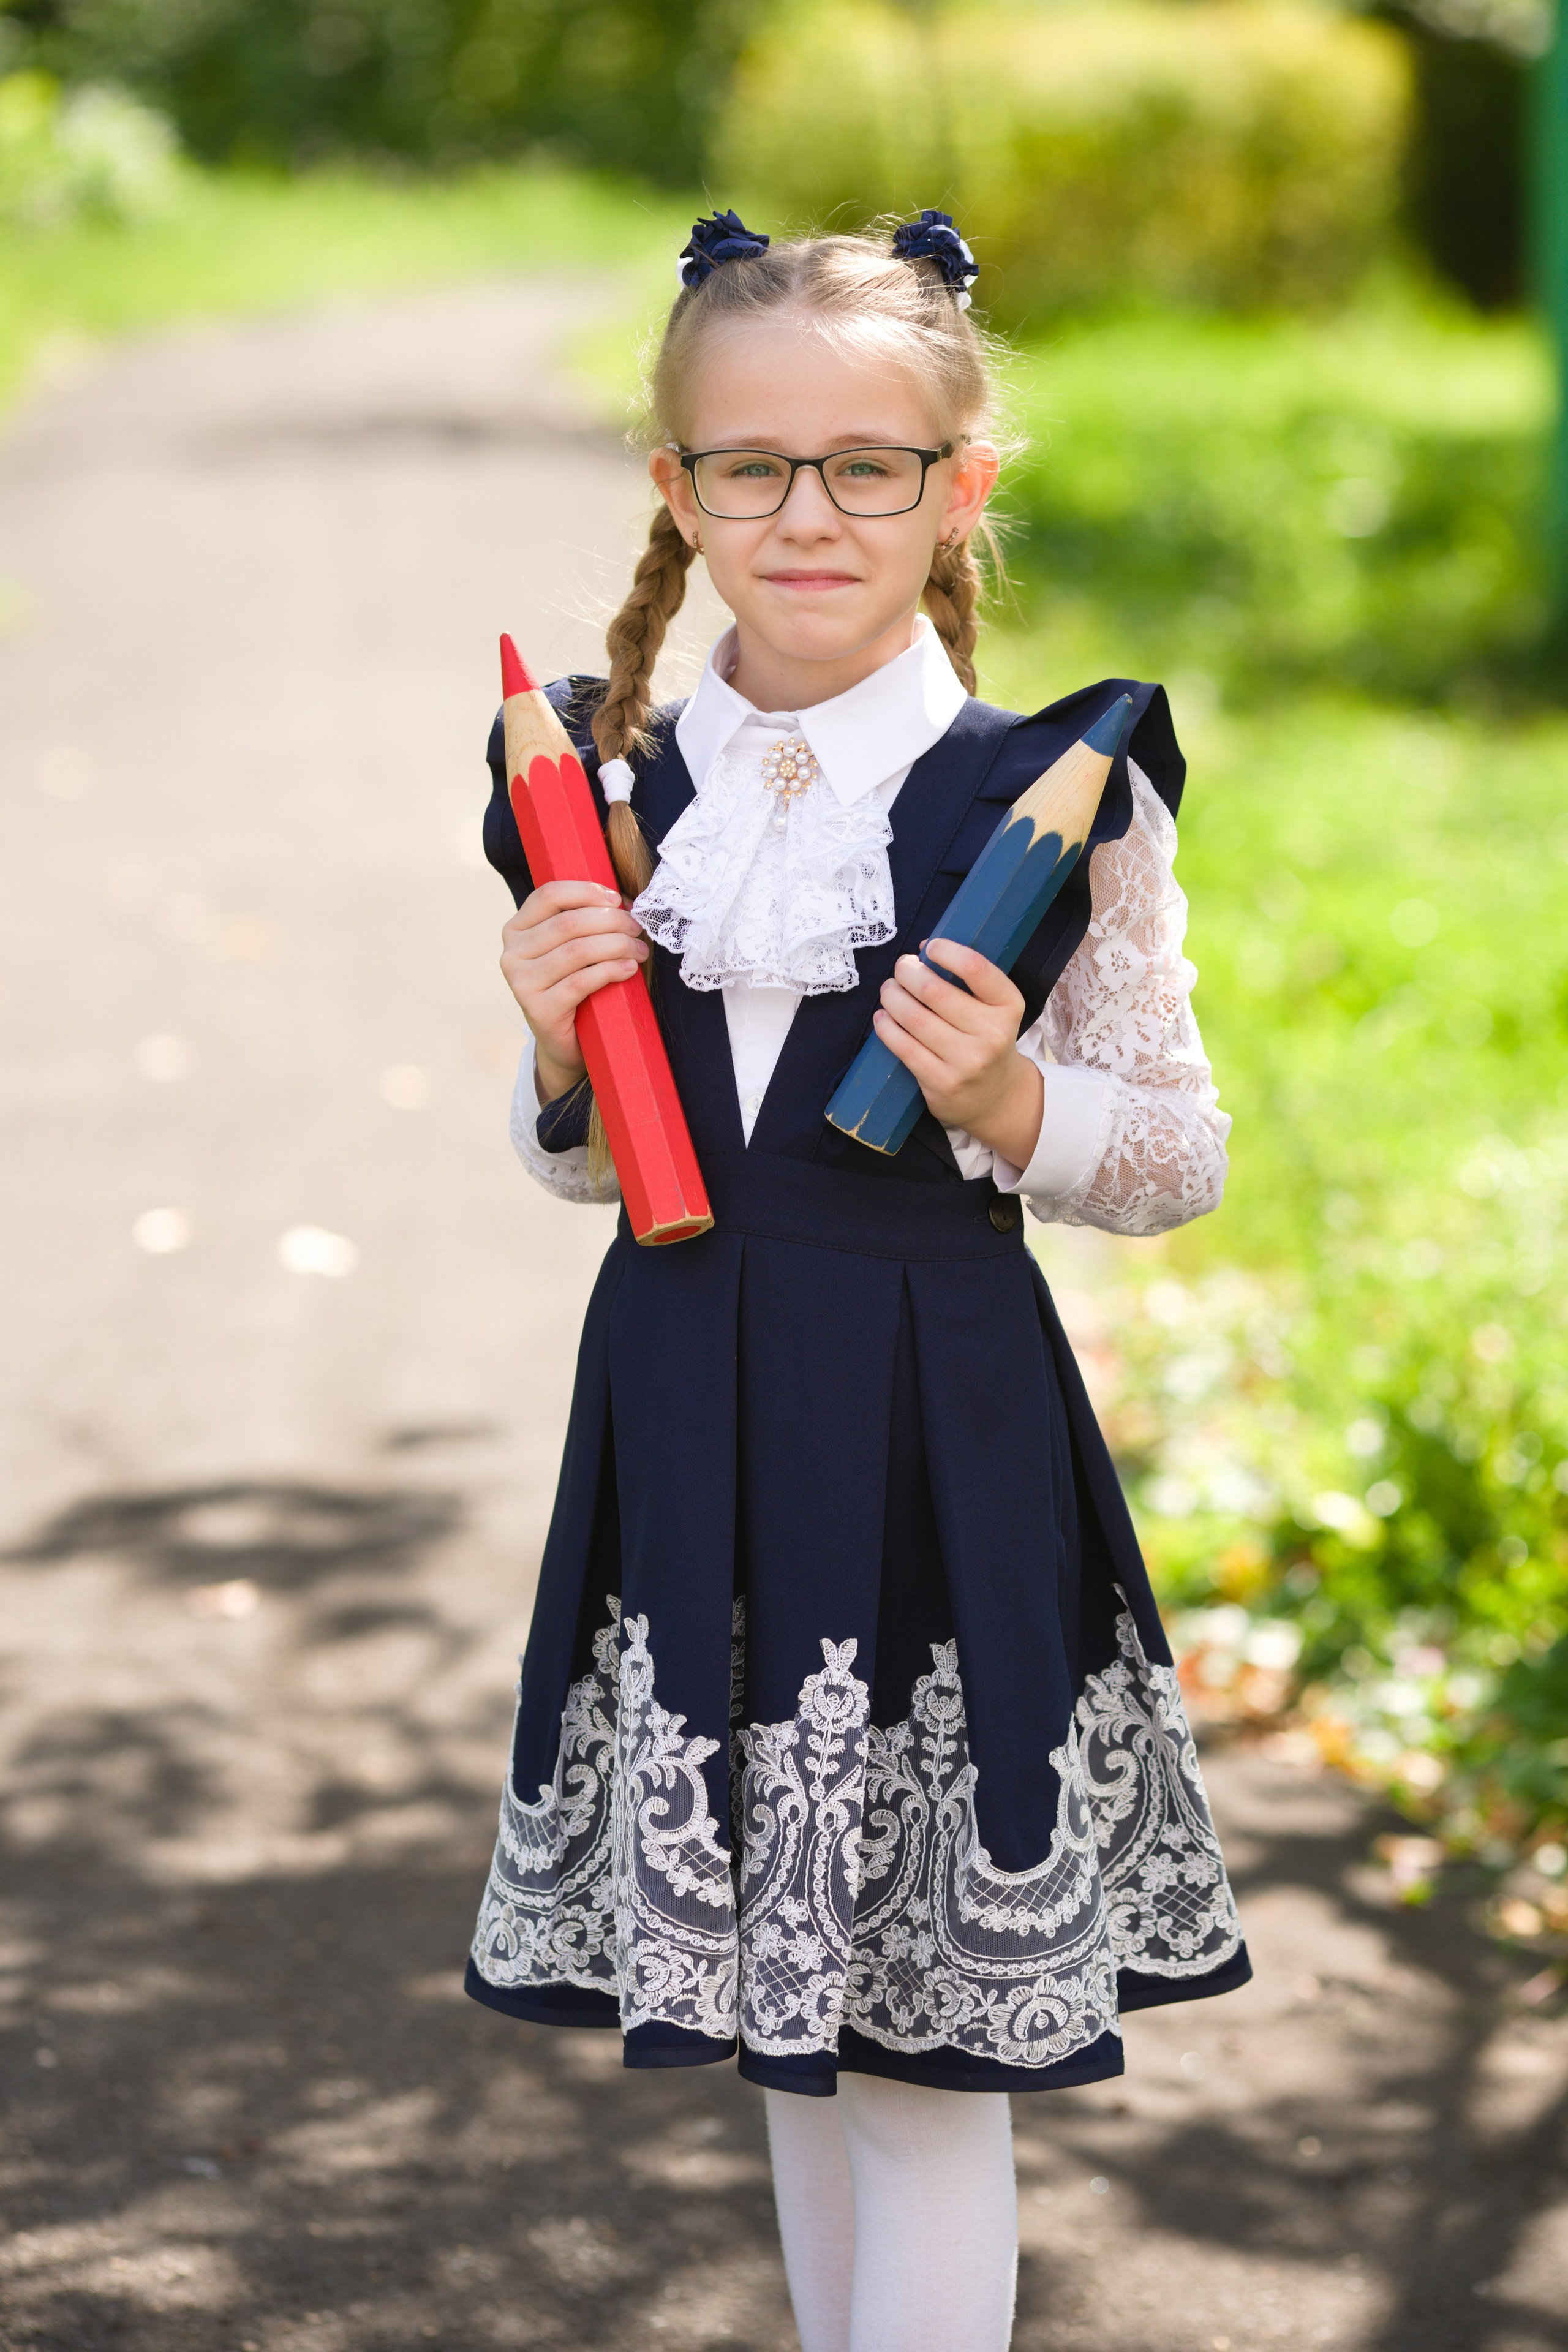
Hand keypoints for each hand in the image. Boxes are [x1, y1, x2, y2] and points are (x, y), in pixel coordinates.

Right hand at [500, 879, 647, 1102]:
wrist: (564, 1041)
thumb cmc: (572, 984)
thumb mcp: (571, 947)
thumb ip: (584, 920)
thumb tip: (624, 902)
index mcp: (516, 929)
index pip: (549, 895)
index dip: (586, 891)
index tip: (618, 899)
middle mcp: (512, 954)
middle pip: (568, 923)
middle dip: (611, 921)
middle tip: (637, 928)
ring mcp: (521, 983)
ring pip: (577, 951)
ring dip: (617, 946)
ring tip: (640, 950)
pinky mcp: (539, 1009)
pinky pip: (581, 981)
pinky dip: (611, 971)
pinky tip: (629, 968)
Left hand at [873, 939, 1043, 1167]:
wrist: (996, 1098)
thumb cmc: (986, 1040)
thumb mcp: (994, 1009)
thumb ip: (969, 981)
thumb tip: (923, 949)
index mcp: (1007, 1006)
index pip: (976, 968)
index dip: (947, 951)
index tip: (930, 947)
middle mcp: (991, 1034)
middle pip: (934, 991)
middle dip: (908, 973)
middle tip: (901, 969)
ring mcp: (967, 1062)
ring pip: (914, 1018)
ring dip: (892, 997)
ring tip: (888, 990)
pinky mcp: (942, 1083)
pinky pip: (904, 1047)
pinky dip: (886, 1027)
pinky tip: (882, 1018)